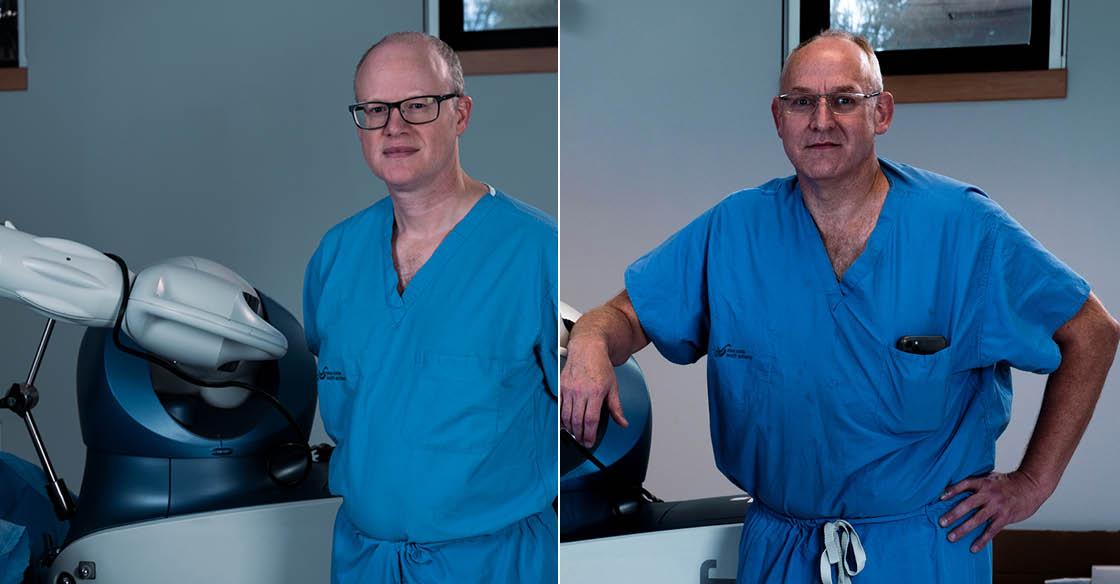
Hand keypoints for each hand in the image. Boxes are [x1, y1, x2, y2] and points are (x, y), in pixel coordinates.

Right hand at [559, 337, 627, 446]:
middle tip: (582, 441)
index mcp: (595, 392)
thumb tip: (623, 423)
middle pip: (577, 421)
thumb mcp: (613, 387)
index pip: (591, 420)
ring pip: (566, 416)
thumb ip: (616, 407)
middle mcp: (580, 391)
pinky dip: (561, 417)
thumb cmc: (600, 365)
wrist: (587, 349)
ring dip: (570, 428)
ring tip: (575, 433)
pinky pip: (558, 406)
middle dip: (579, 435)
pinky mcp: (561, 386)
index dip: (590, 434)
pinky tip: (565, 422)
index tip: (590, 441)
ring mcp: (569, 389)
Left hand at [937, 470, 1051, 552]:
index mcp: (984, 482)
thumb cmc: (1008, 482)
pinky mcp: (1005, 517)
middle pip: (967, 504)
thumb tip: (958, 490)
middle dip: (953, 514)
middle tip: (941, 523)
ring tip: (951, 537)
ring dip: (963, 529)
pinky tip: (973, 548)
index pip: (964, 485)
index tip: (940, 498)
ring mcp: (997, 507)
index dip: (952, 490)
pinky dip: (982, 540)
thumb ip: (977, 484)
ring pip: (977, 519)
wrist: (1030, 486)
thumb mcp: (991, 477)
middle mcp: (989, 494)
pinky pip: (991, 531)